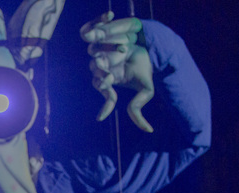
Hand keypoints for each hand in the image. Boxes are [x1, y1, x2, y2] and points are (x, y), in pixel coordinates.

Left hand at [80, 12, 154, 131]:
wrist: (150, 46)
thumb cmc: (144, 68)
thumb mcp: (146, 90)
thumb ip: (140, 108)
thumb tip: (148, 130)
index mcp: (107, 77)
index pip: (99, 84)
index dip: (103, 83)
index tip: (108, 83)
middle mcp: (100, 63)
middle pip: (95, 66)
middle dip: (104, 64)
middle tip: (113, 61)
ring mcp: (98, 47)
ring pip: (93, 49)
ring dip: (109, 46)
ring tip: (126, 45)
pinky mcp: (99, 31)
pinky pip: (88, 29)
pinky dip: (96, 21)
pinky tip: (109, 15)